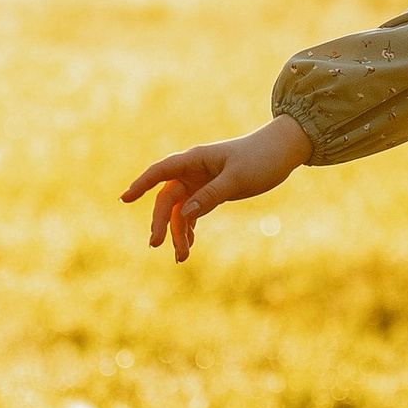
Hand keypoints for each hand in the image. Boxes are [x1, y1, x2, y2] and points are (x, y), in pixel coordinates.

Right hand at [121, 116, 309, 261]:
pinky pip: (193, 211)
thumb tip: (185, 214)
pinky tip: (189, 245)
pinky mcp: (211, 191)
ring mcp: (201, 181)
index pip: (161, 171)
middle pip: (168, 198)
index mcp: (195, 159)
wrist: (283, 150)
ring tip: (182, 257)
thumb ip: (210, 195)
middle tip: (156, 245)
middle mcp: (193, 170)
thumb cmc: (261, 158)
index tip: (124, 199)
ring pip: (181, 209)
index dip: (141, 184)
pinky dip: (190, 227)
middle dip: (161, 222)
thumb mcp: (237, 179)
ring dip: (179, 232)